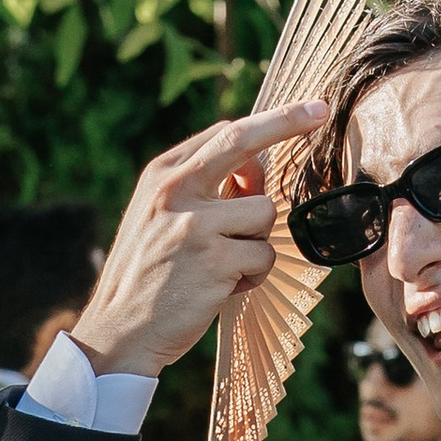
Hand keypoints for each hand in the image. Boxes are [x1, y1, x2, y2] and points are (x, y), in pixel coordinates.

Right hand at [70, 105, 330, 379]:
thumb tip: (258, 167)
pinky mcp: (214, 260)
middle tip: (321, 110)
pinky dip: (253, 275)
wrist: (119, 330)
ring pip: (265, 213)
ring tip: (225, 266)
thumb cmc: (148, 276)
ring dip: (257, 242)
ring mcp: (195, 223)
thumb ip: (203, 189)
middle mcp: (175, 190)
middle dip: (288, 121)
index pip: (224, 134)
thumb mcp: (160, 219)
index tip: (304, 111)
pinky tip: (224, 288)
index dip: (270, 122)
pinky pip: (263, 255)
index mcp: (162, 175)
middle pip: (243, 141)